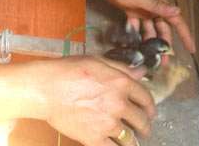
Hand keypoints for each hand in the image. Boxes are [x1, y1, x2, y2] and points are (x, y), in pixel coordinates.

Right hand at [29, 55, 154, 145]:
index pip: (146, 98)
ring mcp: (107, 122)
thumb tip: (141, 72)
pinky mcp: (93, 137)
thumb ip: (122, 68)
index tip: (151, 112)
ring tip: (133, 142)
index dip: (151, 107)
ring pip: (129, 137)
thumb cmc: (67, 71)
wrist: (46, 89)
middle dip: (145, 126)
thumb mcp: (98, 61)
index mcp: (122, 83)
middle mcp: (119, 103)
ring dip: (133, 141)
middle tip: (145, 129)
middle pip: (141, 119)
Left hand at [94, 0, 195, 54]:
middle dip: (164, 46)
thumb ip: (158, 6)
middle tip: (163, 62)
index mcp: (160, 4)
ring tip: (147, 58)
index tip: (191, 49)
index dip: (186, 35)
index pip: (177, 21)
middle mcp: (154, 9)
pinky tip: (130, 46)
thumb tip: (177, 11)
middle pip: (163, 30)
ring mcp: (143, 11)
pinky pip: (136, 28)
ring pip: (150, 31)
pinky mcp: (132, 12)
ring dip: (149, 44)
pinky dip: (134, 36)